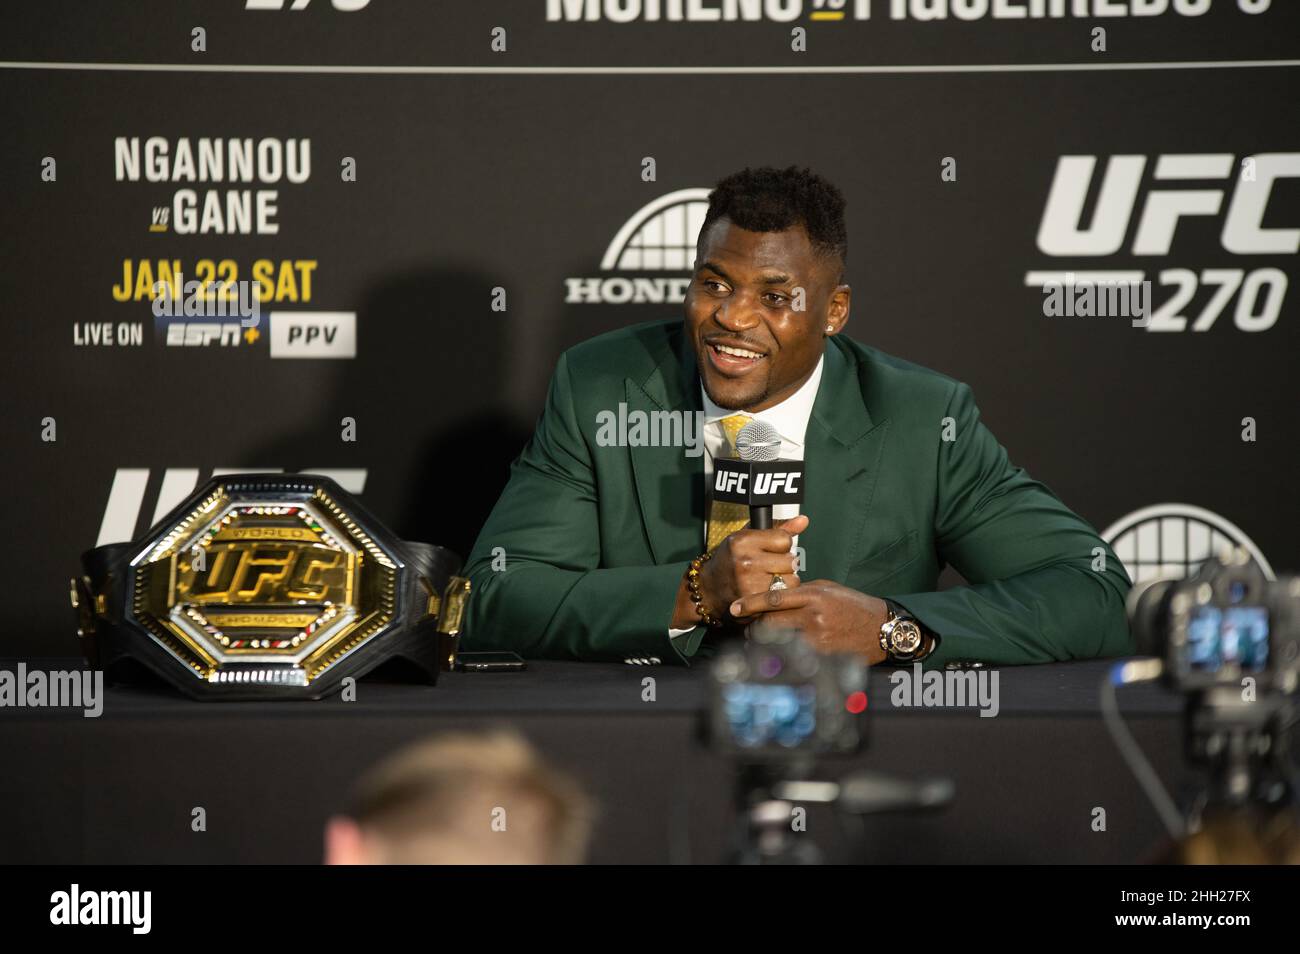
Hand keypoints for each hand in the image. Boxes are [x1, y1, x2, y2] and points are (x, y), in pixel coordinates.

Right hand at [671, 515, 806, 628]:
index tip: (772, 550)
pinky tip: (768, 592)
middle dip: (785, 564)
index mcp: (743, 541)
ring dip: (785, 581)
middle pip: (790, 561)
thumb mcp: (747, 538)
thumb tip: (803, 520)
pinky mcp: (754, 602)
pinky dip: (780, 595)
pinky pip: (784, 596)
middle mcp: (746, 561)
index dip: (781, 545)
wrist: (708, 590)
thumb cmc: (730, 560)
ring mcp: (750, 583)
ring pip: (791, 580)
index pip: (784, 540)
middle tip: (771, 567)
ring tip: (770, 580)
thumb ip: (778, 529)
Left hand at [728, 579, 889, 663]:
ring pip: (778, 641)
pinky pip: (793, 655)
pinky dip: (783, 654)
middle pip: (770, 622)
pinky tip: (780, 654)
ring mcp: (818, 639)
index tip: (734, 608)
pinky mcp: (823, 656)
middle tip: (747, 628)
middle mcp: (813, 617)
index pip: (774, 599)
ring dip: (766, 642)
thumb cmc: (853, 605)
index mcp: (814, 596)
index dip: (750, 604)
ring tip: (760, 642)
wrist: (881, 628)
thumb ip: (801, 592)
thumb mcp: (827, 589)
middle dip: (754, 626)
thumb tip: (775, 597)